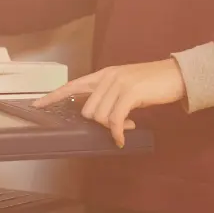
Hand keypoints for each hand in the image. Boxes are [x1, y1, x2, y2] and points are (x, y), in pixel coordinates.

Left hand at [33, 59, 185, 146]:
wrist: (177, 75)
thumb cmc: (153, 83)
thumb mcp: (126, 85)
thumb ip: (110, 96)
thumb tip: (99, 116)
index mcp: (103, 74)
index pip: (72, 85)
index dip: (54, 97)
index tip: (37, 106)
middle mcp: (107, 77)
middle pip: (88, 110)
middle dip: (100, 123)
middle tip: (120, 125)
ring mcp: (118, 84)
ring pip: (100, 116)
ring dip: (113, 127)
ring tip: (128, 125)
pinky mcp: (130, 93)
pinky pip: (115, 120)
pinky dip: (117, 133)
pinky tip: (122, 138)